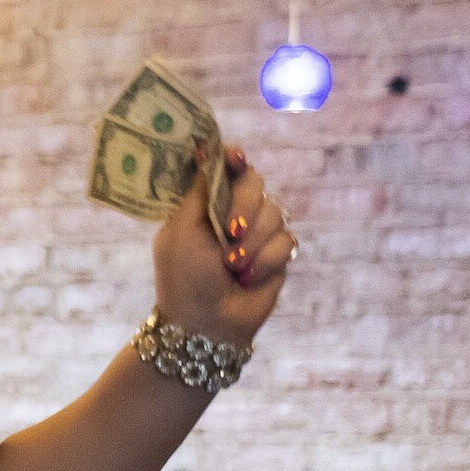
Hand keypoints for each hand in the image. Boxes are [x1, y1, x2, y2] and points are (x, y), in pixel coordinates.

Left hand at [151, 146, 290, 348]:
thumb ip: (198, 190)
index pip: (225, 168)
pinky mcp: (277, 254)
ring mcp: (257, 233)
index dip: (232, 159)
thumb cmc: (184, 276)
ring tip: (232, 266)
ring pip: (274, 211)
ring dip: (253, 241)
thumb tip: (201, 147)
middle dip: (244, 205)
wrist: (206, 322)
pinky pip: (287, 240)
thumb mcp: (183, 230)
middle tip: (230, 231)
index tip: (235, 158)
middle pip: (254, 182)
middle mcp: (233, 213)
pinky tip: (248, 278)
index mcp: (204, 204)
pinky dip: (266, 260)